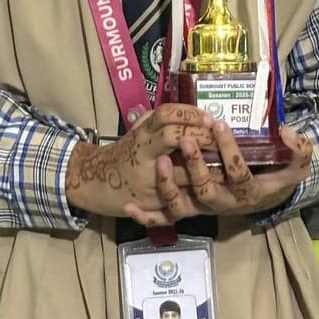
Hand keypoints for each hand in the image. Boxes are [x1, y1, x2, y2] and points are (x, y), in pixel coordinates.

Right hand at [65, 103, 213, 219]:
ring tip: (223, 165)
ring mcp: (147, 178)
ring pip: (180, 173)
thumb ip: (160, 123)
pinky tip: (204, 192)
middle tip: (219, 138)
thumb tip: (194, 114)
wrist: (94, 181)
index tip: (209, 118)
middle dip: (200, 137)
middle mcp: (143, 152)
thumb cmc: (124, 152)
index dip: (190, 114)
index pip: (167, 114)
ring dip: (204, 169)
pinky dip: (189, 197)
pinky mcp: (150, 203)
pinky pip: (173, 203)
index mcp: (142, 132)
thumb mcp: (139, 130)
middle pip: (174, 136)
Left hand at [121, 123, 312, 229]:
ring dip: (169, 187)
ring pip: (184, 206)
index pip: (239, 174)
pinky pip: (166, 219)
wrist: (264, 197)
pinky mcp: (188, 209)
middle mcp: (224, 203)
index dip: (230, 152)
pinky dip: (148, 217)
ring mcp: (203, 207)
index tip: (220, 125)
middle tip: (186, 140)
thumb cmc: (277, 175)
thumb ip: (299, 150)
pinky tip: (130, 208)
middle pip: (207, 191)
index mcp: (248, 191)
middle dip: (196, 167)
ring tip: (160, 162)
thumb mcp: (296, 163)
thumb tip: (287, 131)